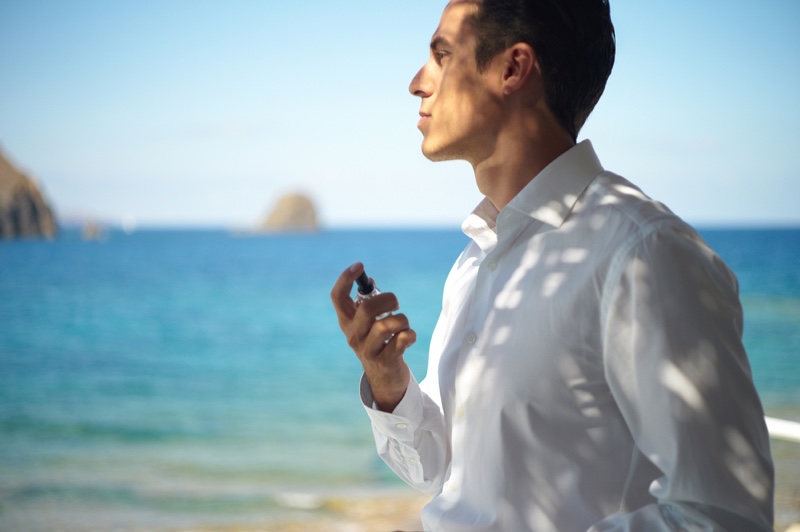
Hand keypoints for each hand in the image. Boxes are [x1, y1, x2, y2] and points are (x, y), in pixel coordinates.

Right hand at [331, 262, 414, 411]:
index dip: (345, 279)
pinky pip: (403, 339)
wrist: (384, 379)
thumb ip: (367, 302)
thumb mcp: (367, 324)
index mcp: (346, 322)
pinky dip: (410, 334)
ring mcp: (368, 350)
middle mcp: (353, 335)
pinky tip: (408, 339)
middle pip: (367, 309)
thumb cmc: (377, 343)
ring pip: (388, 324)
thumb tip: (369, 279)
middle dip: (388, 300)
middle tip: (396, 304)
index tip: (359, 266)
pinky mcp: (386, 361)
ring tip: (403, 325)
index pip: (337, 297)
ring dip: (402, 320)